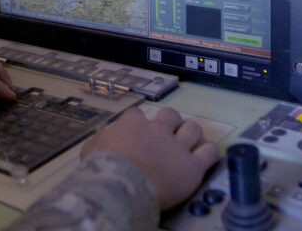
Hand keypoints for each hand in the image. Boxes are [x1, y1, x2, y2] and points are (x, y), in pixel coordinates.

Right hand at [81, 106, 218, 210]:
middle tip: (165, 137)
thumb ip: (101, 140)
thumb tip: (106, 138)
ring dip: (190, 135)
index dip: (138, 124)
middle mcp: (158, 130)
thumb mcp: (91, 150)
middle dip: (169, 123)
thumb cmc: (102, 169)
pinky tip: (204, 157)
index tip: (136, 135)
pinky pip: (210, 152)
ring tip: (186, 145)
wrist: (122, 187)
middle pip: (171, 115)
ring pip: (193, 129)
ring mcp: (178, 147)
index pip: (137, 114)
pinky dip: (209, 152)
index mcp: (133, 124)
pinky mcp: (193, 166)